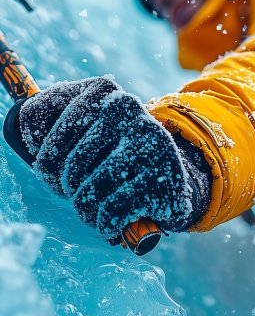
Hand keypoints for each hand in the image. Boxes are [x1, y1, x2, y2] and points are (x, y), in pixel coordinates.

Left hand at [19, 76, 196, 241]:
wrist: (171, 174)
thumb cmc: (113, 153)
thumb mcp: (84, 127)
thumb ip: (46, 119)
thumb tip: (23, 129)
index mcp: (102, 90)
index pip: (49, 124)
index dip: (44, 159)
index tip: (49, 172)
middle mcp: (127, 107)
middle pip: (70, 164)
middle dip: (66, 187)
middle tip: (74, 193)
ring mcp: (148, 141)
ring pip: (89, 191)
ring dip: (84, 210)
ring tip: (90, 210)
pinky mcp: (162, 177)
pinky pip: (111, 210)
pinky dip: (104, 225)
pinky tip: (108, 223)